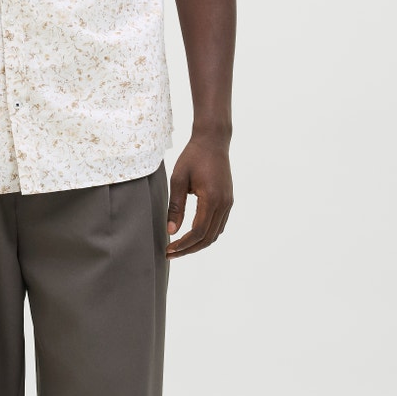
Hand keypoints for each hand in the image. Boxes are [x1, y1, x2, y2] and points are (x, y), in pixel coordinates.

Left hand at [166, 134, 232, 257]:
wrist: (212, 141)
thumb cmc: (193, 157)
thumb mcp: (178, 180)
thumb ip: (175, 207)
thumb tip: (171, 231)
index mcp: (212, 198)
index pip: (198, 231)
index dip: (183, 244)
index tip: (168, 249)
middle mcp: (224, 204)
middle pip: (208, 237)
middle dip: (189, 249)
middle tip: (170, 254)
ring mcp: (228, 203)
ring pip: (215, 234)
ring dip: (198, 244)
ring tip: (179, 248)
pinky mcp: (228, 201)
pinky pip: (219, 225)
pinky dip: (206, 235)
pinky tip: (192, 236)